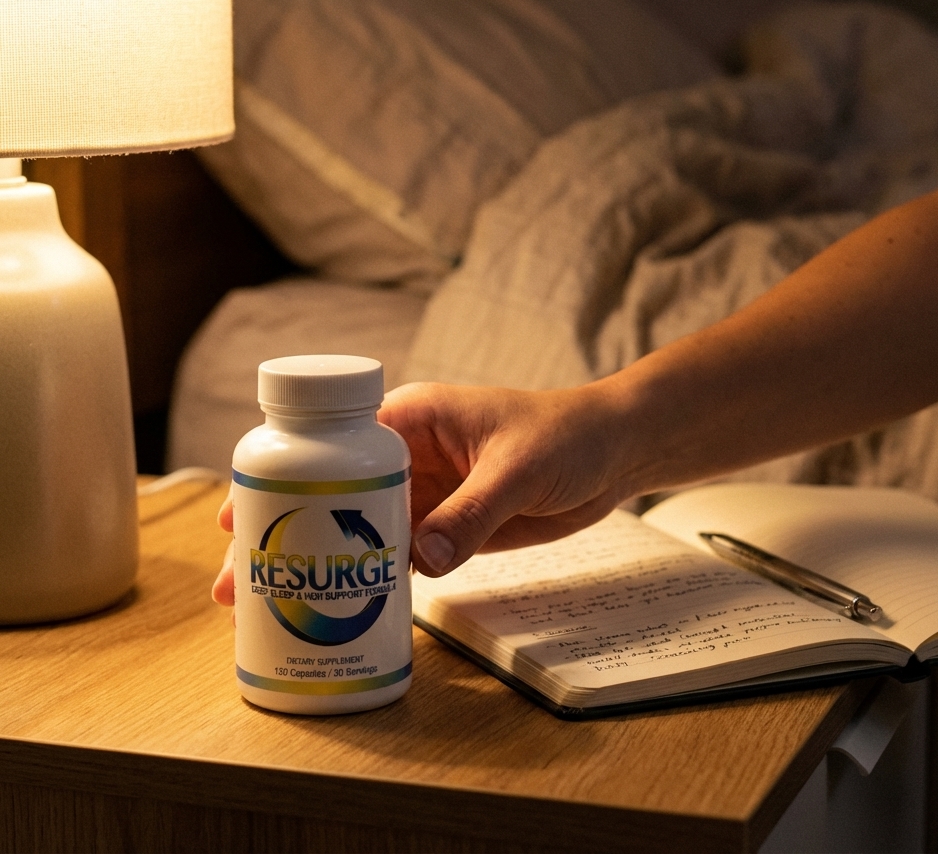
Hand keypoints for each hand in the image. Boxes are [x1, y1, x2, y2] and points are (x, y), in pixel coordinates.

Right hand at [211, 378, 636, 601]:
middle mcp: (408, 453)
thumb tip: (420, 560)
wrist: (613, 453)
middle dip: (287, 532)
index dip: (285, 477)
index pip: (332, 442)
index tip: (242, 514)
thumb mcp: (517, 469)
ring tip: (275, 603)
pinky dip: (372, 576)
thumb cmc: (567, 434)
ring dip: (322, 562)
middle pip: (331, 493)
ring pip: (359, 528)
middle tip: (238, 582)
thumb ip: (472, 514)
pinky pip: (400, 552)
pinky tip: (343, 604)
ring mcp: (426, 492)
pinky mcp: (448, 524)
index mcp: (413, 418)